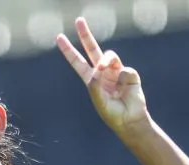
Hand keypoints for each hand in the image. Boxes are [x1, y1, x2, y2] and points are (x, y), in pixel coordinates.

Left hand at [56, 17, 149, 134]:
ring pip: (109, 56)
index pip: (77, 62)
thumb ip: (95, 85)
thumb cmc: (112, 113)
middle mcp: (103, 73)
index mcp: (91, 80)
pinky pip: (124, 70)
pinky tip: (124, 88)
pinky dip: (123, 78)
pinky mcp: (129, 74)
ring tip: (104, 69)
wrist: (130, 120)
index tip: (59, 37)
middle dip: (85, 35)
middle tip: (78, 20)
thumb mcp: (99, 101)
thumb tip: (98, 67)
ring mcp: (116, 71)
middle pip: (92, 49)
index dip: (68, 50)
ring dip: (105, 61)